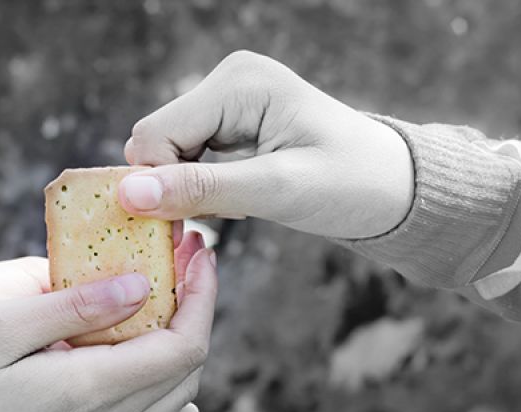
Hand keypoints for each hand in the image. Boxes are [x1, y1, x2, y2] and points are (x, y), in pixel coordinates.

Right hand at [0, 233, 216, 411]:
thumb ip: (72, 305)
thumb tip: (140, 286)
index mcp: (87, 393)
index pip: (183, 345)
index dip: (200, 295)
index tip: (197, 252)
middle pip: (185, 371)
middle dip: (194, 312)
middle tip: (181, 266)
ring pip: (173, 400)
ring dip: (178, 347)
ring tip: (164, 302)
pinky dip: (161, 388)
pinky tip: (149, 361)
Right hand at [118, 50, 413, 238]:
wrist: (391, 188)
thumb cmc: (350, 184)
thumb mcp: (276, 191)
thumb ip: (201, 190)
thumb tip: (129, 193)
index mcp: (238, 83)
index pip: (154, 136)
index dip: (161, 185)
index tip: (198, 219)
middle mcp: (226, 83)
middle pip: (155, 145)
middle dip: (178, 187)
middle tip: (229, 212)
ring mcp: (225, 104)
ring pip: (167, 157)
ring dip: (193, 192)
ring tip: (242, 205)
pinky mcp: (228, 126)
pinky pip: (187, 162)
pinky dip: (204, 191)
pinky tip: (242, 198)